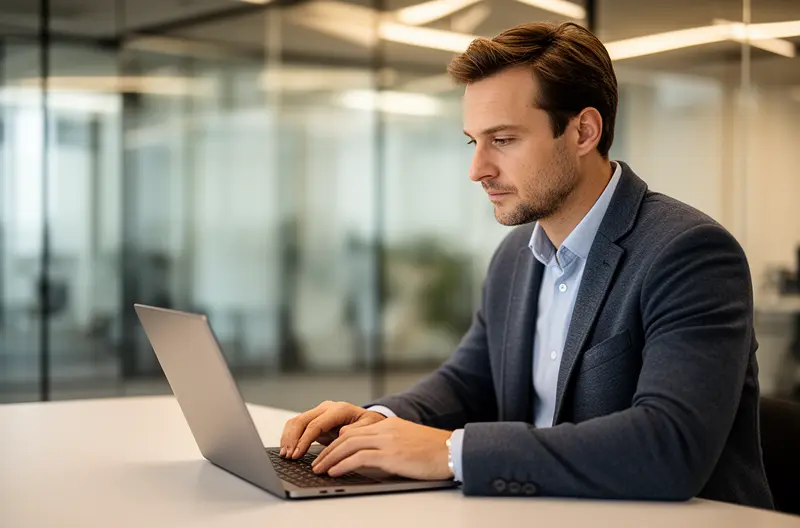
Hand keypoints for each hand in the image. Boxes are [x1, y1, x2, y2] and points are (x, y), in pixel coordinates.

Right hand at [280, 401, 386, 458]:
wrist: (370, 420)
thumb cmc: (370, 425)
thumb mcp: (370, 428)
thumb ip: (356, 431)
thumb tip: (340, 433)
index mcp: (339, 410)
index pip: (316, 424)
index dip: (304, 440)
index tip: (297, 454)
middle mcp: (326, 408)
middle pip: (302, 421)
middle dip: (292, 439)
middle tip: (288, 456)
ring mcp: (319, 413)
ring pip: (296, 421)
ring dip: (288, 438)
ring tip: (285, 455)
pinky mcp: (314, 420)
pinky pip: (297, 425)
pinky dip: (289, 436)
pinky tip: (287, 449)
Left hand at [310, 417, 453, 480]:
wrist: (452, 450)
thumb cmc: (432, 450)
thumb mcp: (404, 441)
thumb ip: (384, 441)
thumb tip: (363, 448)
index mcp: (388, 425)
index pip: (354, 430)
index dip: (335, 442)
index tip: (325, 453)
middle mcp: (385, 429)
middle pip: (346, 437)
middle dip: (328, 451)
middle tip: (316, 463)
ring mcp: (387, 440)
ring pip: (349, 445)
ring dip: (330, 458)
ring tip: (319, 469)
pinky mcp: (392, 454)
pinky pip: (360, 457)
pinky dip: (343, 464)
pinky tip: (335, 471)